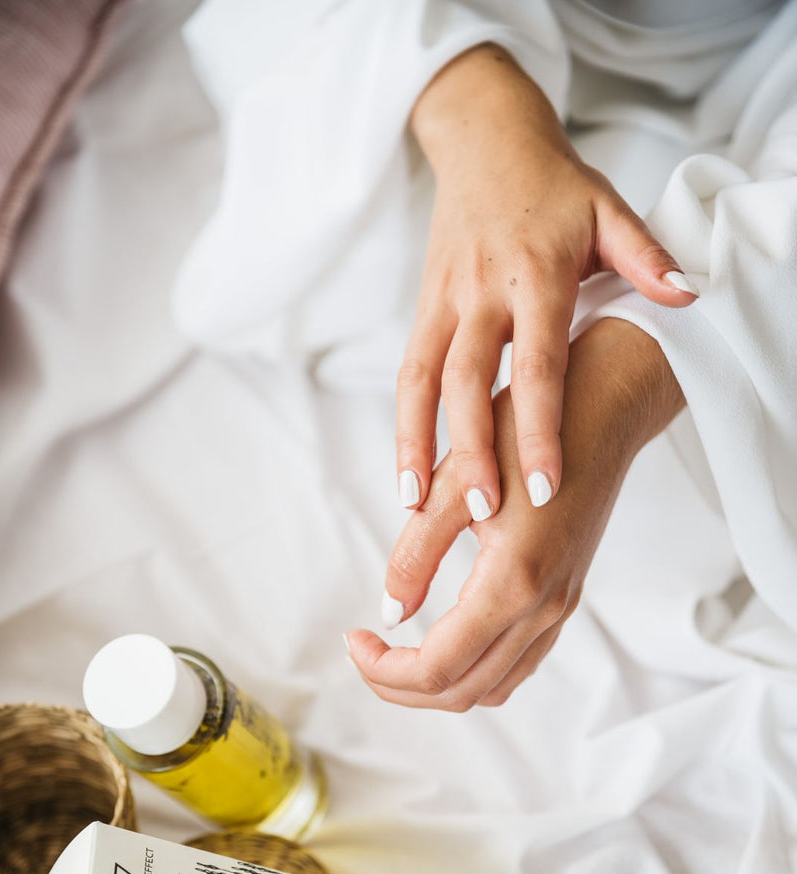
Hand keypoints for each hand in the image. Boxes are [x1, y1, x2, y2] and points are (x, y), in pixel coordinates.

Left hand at [350, 319, 684, 709]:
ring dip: (438, 684)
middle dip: (402, 685)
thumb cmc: (528, 432)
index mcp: (512, 582)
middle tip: (363, 652)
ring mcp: (560, 609)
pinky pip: (516, 664)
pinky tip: (441, 638)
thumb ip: (416, 554)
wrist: (604, 409)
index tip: (351, 638)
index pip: (436, 666)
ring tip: (395, 653)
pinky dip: (472, 669)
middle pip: (461, 691)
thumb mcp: (455, 485)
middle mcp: (543, 608)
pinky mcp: (565, 599)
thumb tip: (389, 612)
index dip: (383, 668)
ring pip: (491, 686)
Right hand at [395, 45, 697, 521]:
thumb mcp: (607, 208)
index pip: (537, 364)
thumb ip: (646, 256)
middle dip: (474, 449)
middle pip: (469, 380)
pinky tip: (407, 474)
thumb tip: (690, 294)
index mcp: (535, 274)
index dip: (538, 428)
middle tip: (484, 512)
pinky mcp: (422, 308)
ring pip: (422, 381)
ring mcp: (444, 300)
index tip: (546, 487)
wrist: (484, 141)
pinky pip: (408, 374)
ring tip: (414, 506)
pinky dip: (404, 425)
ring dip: (417, 444)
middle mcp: (482, 291)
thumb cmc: (554, 186)